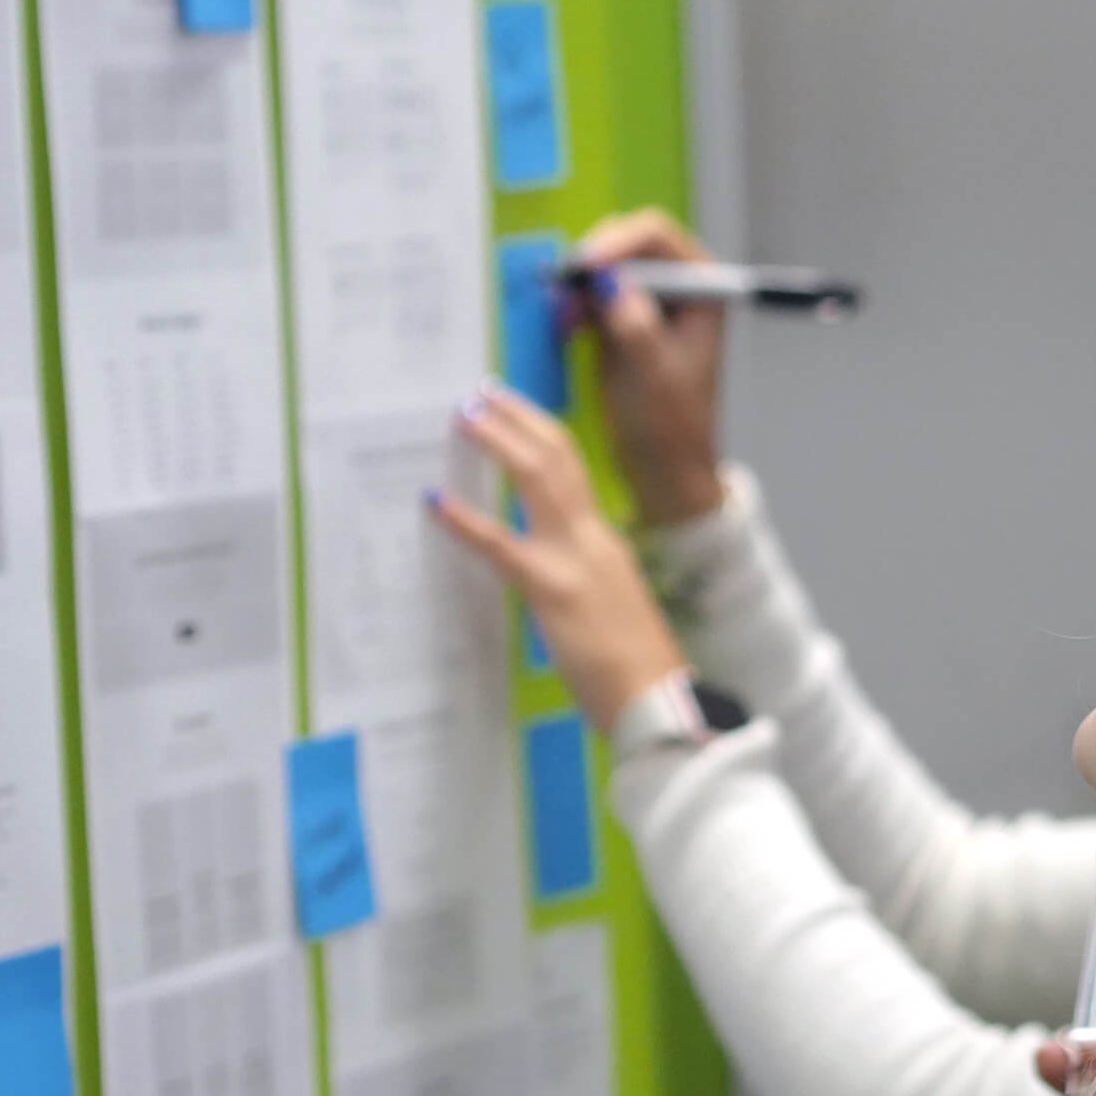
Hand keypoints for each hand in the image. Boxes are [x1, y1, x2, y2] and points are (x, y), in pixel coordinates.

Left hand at [429, 384, 688, 729]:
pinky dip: (467, 521)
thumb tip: (556, 575)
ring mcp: (575, 559)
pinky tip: (437, 504)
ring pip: (538, 478)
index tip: (513, 412)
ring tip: (466, 417)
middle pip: (559, 456)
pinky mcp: (553, 590)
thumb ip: (585, 581)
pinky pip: (502, 546)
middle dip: (519, 419)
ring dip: (500, 441)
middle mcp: (593, 537)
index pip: (575, 471)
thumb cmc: (636, 668)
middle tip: (481, 394)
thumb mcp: (612, 607)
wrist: (659, 701)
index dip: (541, 435)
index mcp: (606, 541)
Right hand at [574, 209, 727, 525]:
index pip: (657, 237)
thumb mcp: (653, 377)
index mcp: (703, 289)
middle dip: (592, 261)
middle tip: (563, 288)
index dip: (617, 242)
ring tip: (563, 317)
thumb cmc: (671, 428)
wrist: (662, 468)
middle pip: (626, 243)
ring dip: (577, 283)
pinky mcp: (620, 319)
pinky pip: (589, 294)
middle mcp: (677, 286)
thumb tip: (610, 282)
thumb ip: (635, 325)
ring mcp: (647, 301)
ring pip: (602, 266)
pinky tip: (563, 326)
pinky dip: (572, 303)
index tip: (585, 266)